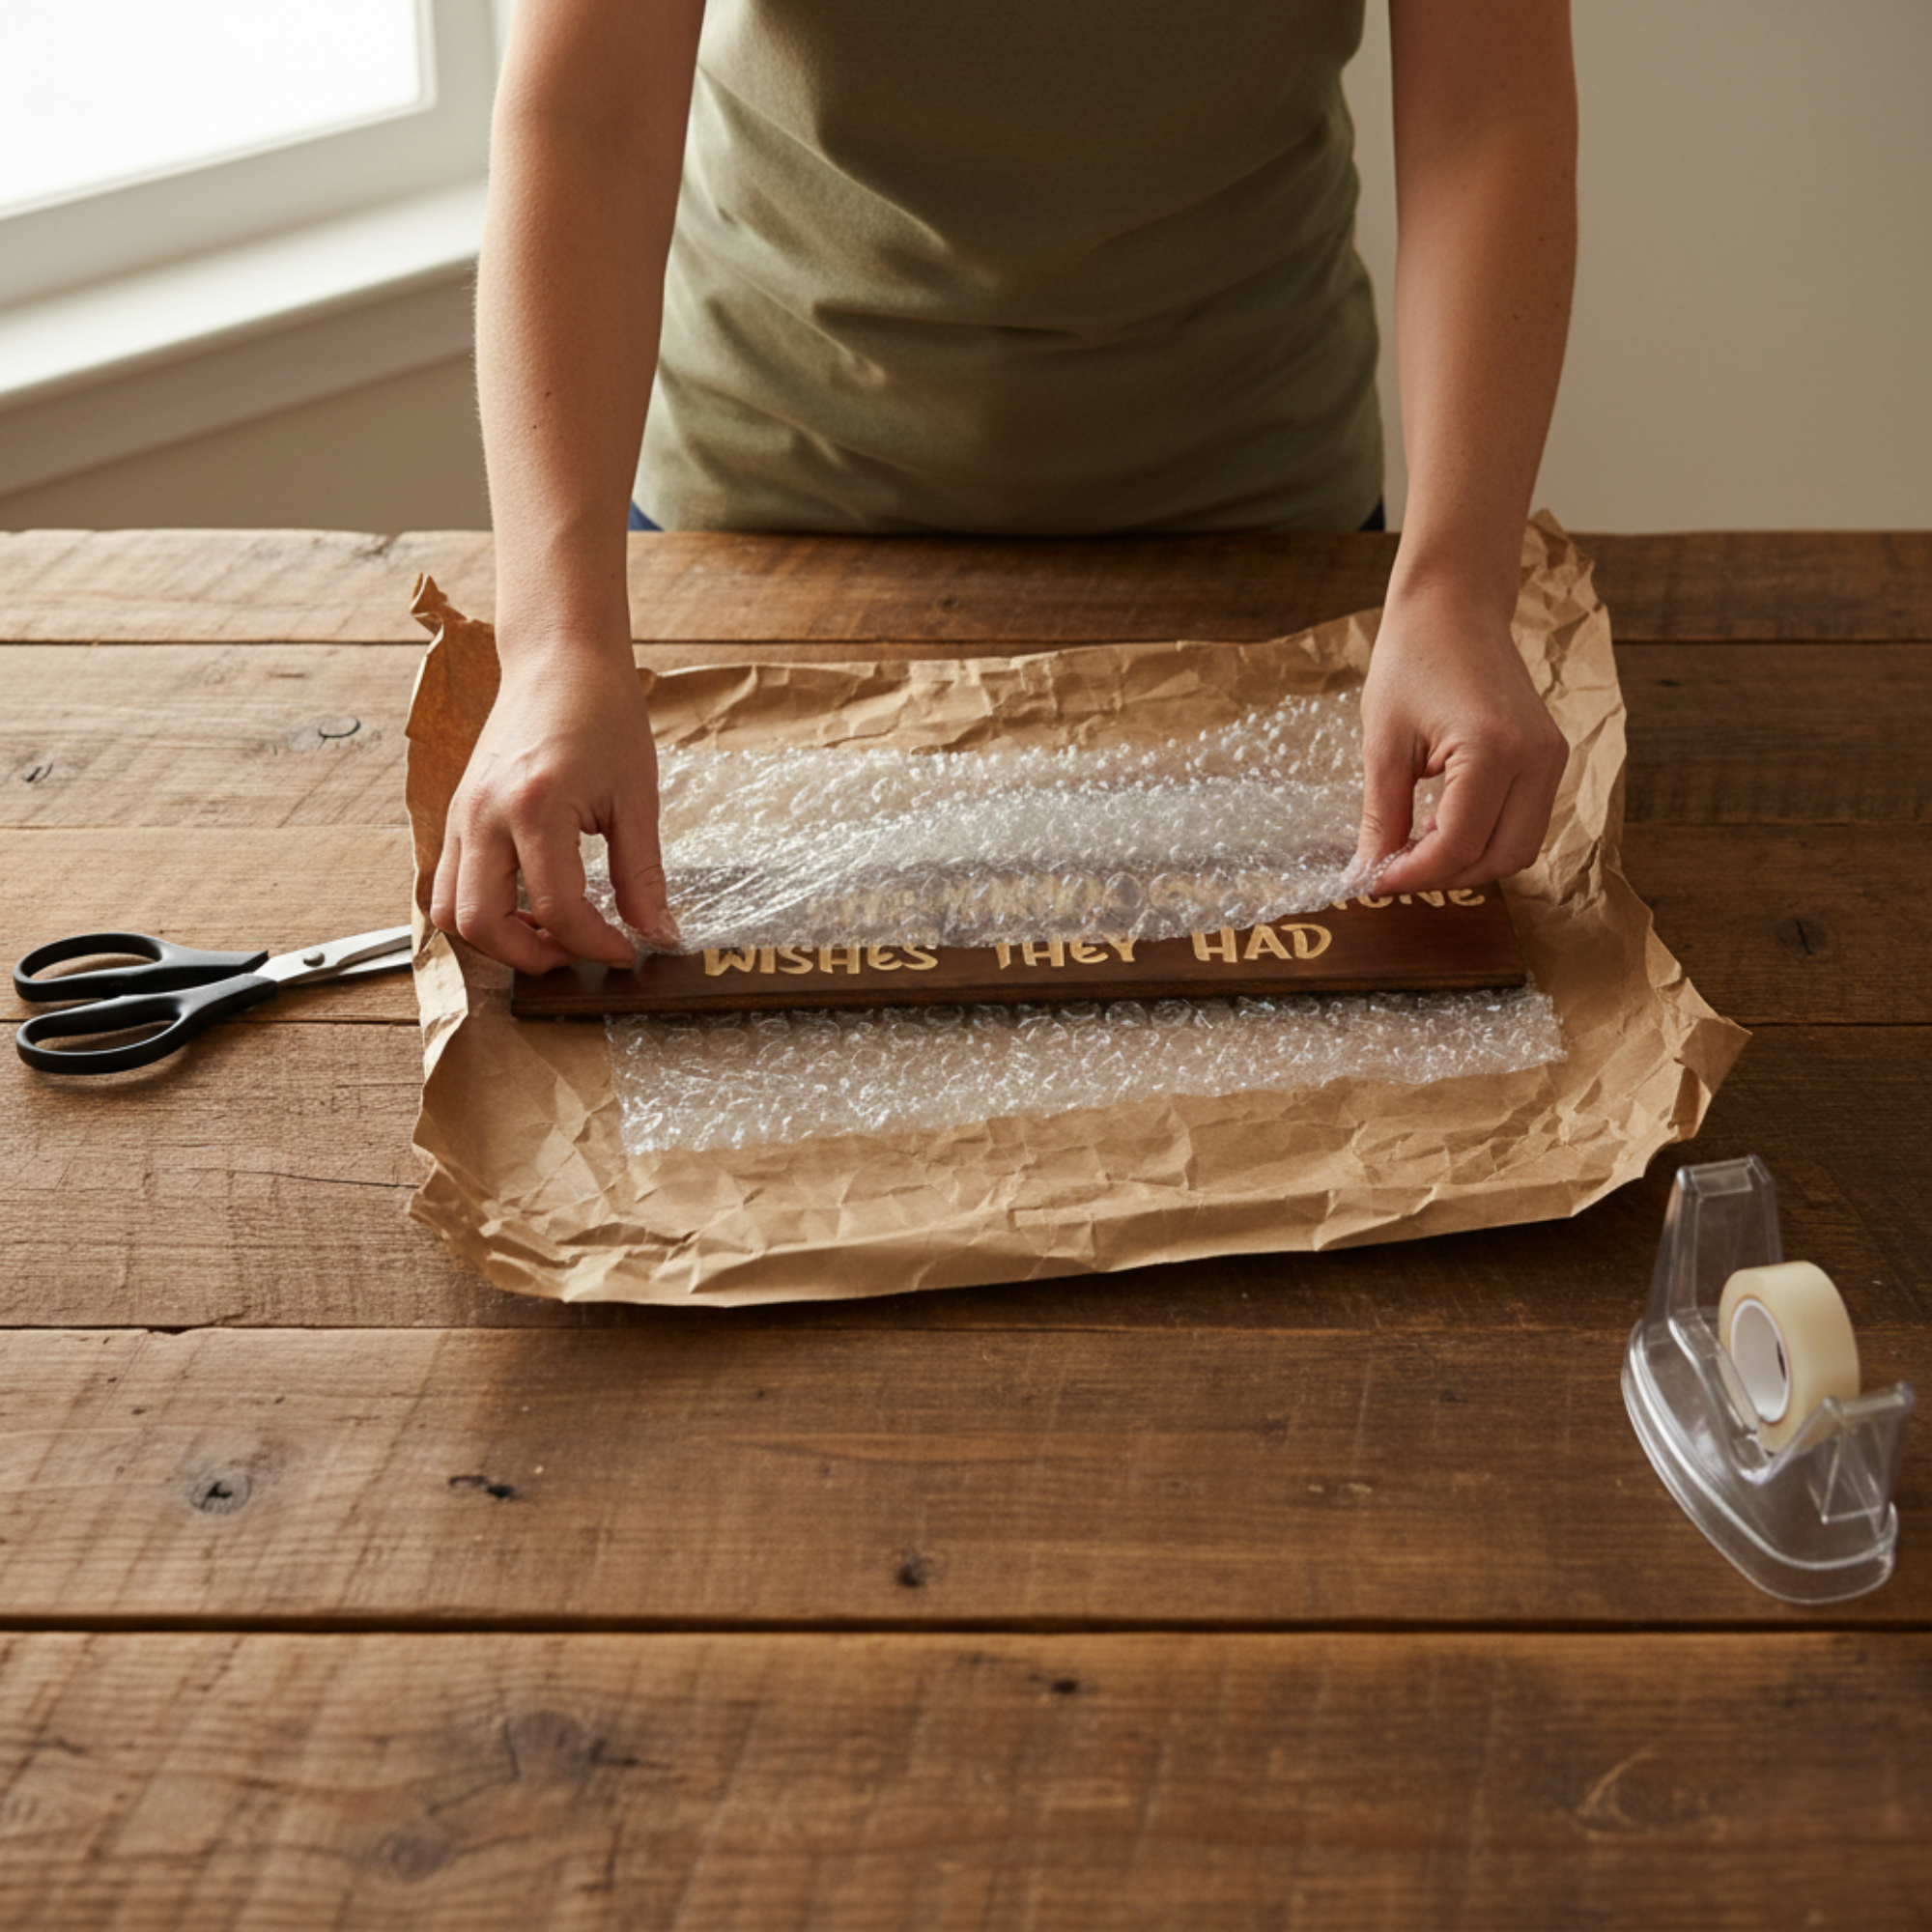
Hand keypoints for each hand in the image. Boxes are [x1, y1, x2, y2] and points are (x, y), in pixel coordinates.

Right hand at [427, 644, 677, 972]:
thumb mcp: (636, 798)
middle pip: (481, 925)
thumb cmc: (602, 713)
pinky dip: (481, 907)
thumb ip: (642, 873)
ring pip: (448, 911)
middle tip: (580, 949)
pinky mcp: (456, 814)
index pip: (557, 910)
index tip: (627, 951)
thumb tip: (657, 932)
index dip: (596, 945)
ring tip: (550, 931)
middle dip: (531, 956)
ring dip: (497, 937)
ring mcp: (461, 815)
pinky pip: (447, 882)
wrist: (559, 657)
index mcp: (536, 808)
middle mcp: (484, 816)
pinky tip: (528, 902)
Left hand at [1351, 587, 1568, 894]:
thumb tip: (1370, 875)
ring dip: (1469, 861)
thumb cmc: (1413, 659)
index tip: (1374, 883)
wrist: (1453, 606)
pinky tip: (1440, 828)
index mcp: (1494, 750)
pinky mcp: (1550, 755)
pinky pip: (1525, 821)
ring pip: (1520, 847)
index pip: (1459, 844)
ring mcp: (1551, 756)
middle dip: (1446, 876)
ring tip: (1414, 850)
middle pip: (1502, 858)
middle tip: (1394, 873)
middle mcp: (1537, 758)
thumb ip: (1381, 817)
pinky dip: (1486, 838)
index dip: (1414, 875)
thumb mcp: (1383, 744)